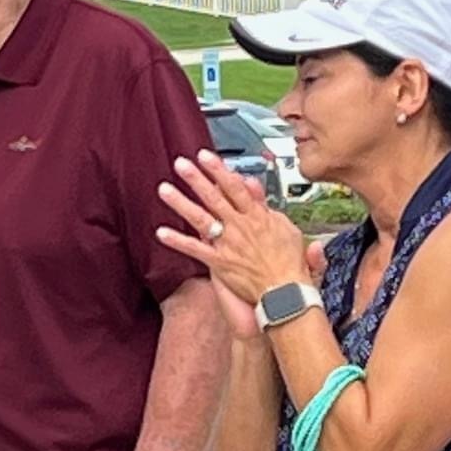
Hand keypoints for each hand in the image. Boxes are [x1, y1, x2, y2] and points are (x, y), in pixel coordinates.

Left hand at [156, 149, 311, 313]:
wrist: (286, 293)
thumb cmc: (290, 265)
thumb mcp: (288, 229)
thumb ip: (268, 207)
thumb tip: (254, 188)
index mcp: (257, 216)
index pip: (235, 187)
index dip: (219, 170)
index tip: (205, 156)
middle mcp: (240, 226)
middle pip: (215, 197)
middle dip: (197, 179)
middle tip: (180, 164)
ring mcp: (228, 243)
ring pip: (201, 217)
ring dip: (181, 203)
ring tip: (164, 189)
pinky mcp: (220, 262)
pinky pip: (195, 249)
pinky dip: (178, 242)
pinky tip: (161, 232)